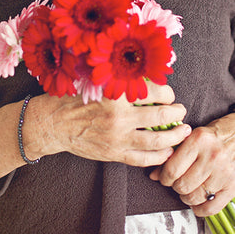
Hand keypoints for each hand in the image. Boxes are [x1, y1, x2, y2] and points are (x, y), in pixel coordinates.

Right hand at [24, 81, 190, 167]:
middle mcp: (119, 116)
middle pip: (160, 117)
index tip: (170, 94)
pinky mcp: (114, 153)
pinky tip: (166, 152)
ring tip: (182, 132)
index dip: (167, 93)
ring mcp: (118, 137)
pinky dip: (159, 156)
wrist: (53, 122)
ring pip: (156, 141)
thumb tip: (144, 75)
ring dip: (174, 137)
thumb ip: (118, 79)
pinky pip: (143, 159)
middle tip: (182, 112)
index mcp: (116, 94)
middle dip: (176, 114)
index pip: (154, 92)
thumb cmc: (73, 98)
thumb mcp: (95, 81)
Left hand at [149, 113, 234, 215]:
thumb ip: (173, 153)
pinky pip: (211, 207)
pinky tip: (197, 202)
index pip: (172, 168)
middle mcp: (212, 157)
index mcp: (198, 141)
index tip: (162, 177)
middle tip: (175, 183)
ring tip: (186, 190)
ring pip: (195, 197)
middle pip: (183, 185)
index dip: (163, 177)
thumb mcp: (191, 136)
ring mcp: (223, 173)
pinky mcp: (232, 186)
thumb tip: (154, 174)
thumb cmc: (211, 136)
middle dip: (174, 187)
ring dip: (186, 197)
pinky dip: (200, 209)